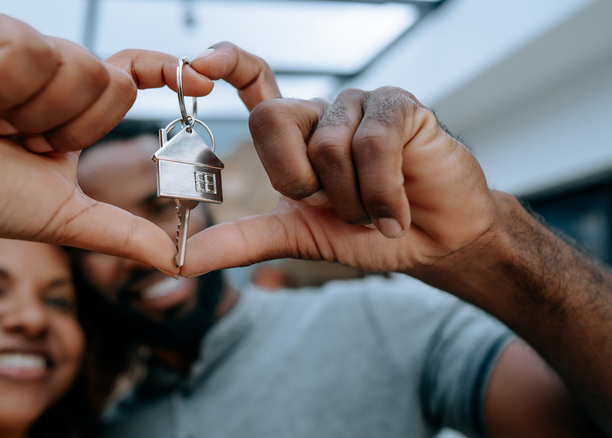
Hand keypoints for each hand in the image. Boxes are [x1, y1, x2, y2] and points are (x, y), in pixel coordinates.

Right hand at [0, 10, 214, 273]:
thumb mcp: (64, 217)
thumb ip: (122, 233)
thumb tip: (176, 261)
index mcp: (75, 109)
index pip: (134, 76)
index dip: (171, 73)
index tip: (205, 81)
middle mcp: (56, 73)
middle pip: (113, 82)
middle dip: (67, 129)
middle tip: (18, 142)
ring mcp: (24, 48)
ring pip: (75, 67)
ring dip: (29, 115)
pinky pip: (29, 50)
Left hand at [182, 86, 495, 275]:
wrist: (431, 242)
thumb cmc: (365, 232)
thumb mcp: (296, 237)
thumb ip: (240, 241)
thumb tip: (180, 260)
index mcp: (294, 134)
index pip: (255, 82)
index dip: (227, 64)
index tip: (199, 62)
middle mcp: (321, 112)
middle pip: (271, 119)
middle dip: (296, 181)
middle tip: (329, 206)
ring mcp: (360, 105)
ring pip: (325, 144)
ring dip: (350, 200)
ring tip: (374, 211)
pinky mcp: (399, 106)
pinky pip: (371, 145)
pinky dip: (381, 194)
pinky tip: (397, 215)